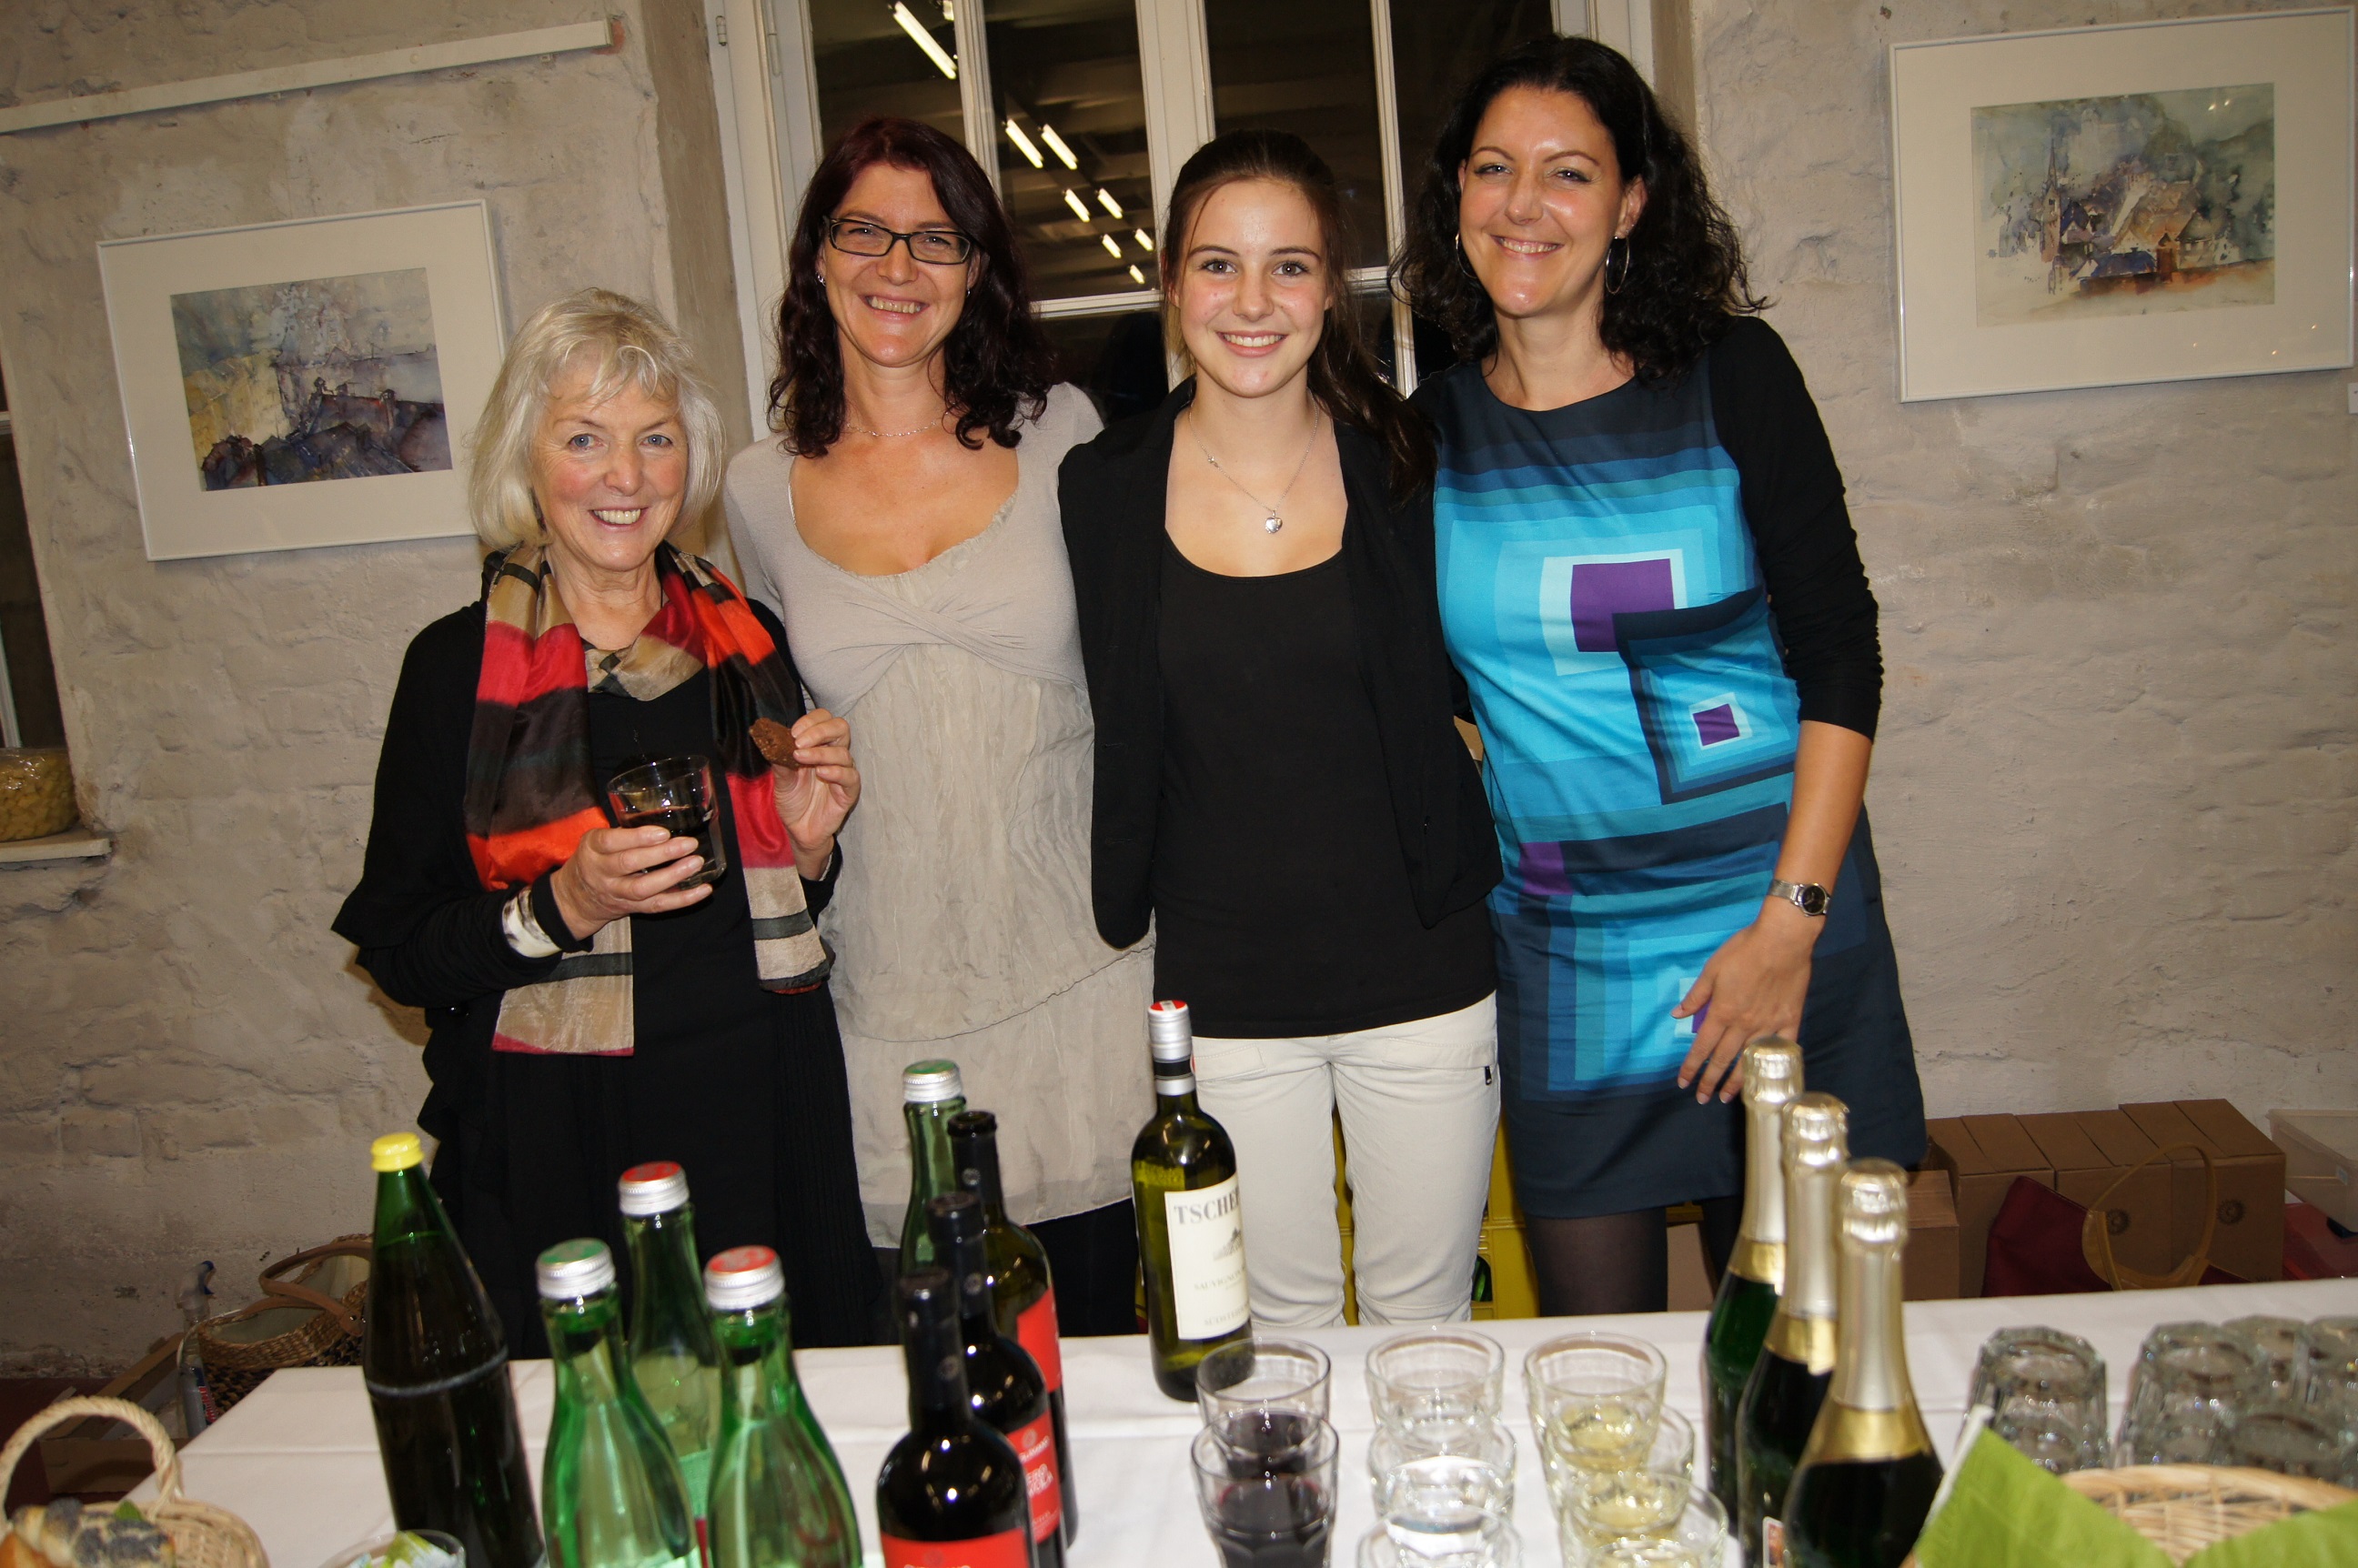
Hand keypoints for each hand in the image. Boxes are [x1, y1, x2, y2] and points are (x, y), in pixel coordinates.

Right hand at [549, 825, 711, 941]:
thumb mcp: (597, 839)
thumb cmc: (595, 858)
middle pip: (630, 864)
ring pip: (644, 888)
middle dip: (661, 854)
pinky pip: (658, 906)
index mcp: (593, 848)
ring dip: (673, 876)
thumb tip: (668, 815)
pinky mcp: (633, 908)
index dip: (638, 838)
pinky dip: (683, 899)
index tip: (663, 832)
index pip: (611, 842)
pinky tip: (704, 890)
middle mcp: (603, 872)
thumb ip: (624, 831)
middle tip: (688, 843)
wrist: (577, 897)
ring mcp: (617, 893)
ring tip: (696, 862)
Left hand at [772, 708, 858, 877]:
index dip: (811, 721)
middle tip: (799, 742)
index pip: (824, 719)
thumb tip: (771, 739)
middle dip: (820, 731)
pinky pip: (850, 776)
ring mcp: (843, 772)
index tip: (792, 733)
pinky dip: (836, 772)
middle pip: (840, 728)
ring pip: (843, 753)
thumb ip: (780, 759)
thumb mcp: (781, 778)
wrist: (798, 829)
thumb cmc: (793, 800)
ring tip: (801, 759)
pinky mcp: (849, 791)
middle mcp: (834, 755)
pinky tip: (821, 773)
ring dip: (821, 753)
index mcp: (819, 745)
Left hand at [1672, 899, 1818, 1102]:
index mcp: (1723, 1012)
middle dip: (1710, 1081)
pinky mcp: (1791, 1020)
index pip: (1702, 1047)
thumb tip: (1677, 1014)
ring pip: (1750, 1060)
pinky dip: (1774, 1064)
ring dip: (1737, 1081)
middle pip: (1724, 1059)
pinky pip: (1783, 1048)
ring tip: (1727, 1097)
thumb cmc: (1744, 949)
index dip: (1691, 1067)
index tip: (1683, 1083)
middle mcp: (1744, 1024)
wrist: (1783, 939)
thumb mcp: (1712, 969)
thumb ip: (1696, 995)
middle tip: (1701, 1098)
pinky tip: (1768, 1077)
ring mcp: (1769, 1025)